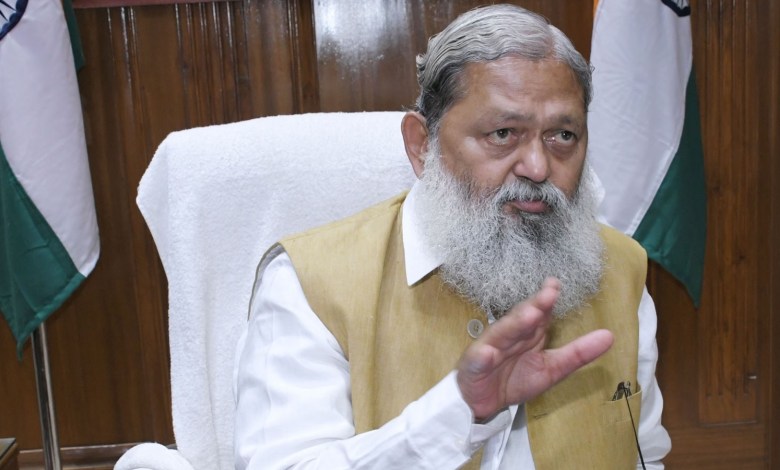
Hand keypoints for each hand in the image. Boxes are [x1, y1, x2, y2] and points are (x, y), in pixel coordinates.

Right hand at [456, 277, 613, 420]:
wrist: (483, 402)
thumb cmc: (515, 380)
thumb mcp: (552, 369)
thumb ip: (578, 353)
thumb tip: (610, 336)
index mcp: (527, 333)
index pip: (539, 311)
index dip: (547, 298)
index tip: (557, 284)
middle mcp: (508, 334)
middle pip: (521, 318)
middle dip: (534, 306)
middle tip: (549, 294)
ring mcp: (489, 348)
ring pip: (502, 333)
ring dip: (514, 324)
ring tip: (529, 315)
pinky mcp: (474, 366)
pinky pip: (479, 360)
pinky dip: (483, 356)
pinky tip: (488, 353)